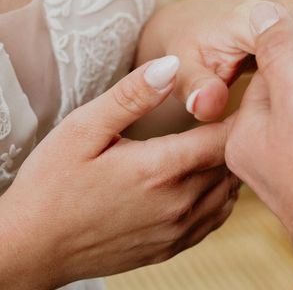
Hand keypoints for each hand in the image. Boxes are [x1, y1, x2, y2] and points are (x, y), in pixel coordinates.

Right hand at [0, 57, 237, 289]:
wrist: (31, 249)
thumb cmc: (52, 185)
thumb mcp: (84, 129)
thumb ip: (132, 96)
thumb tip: (171, 65)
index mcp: (162, 168)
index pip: (226, 136)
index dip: (238, 114)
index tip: (240, 97)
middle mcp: (180, 202)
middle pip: (231, 162)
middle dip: (236, 136)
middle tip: (235, 114)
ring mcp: (178, 229)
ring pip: (229, 190)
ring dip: (228, 165)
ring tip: (220, 141)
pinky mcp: (173, 247)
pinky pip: (216, 217)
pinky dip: (220, 194)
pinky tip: (206, 178)